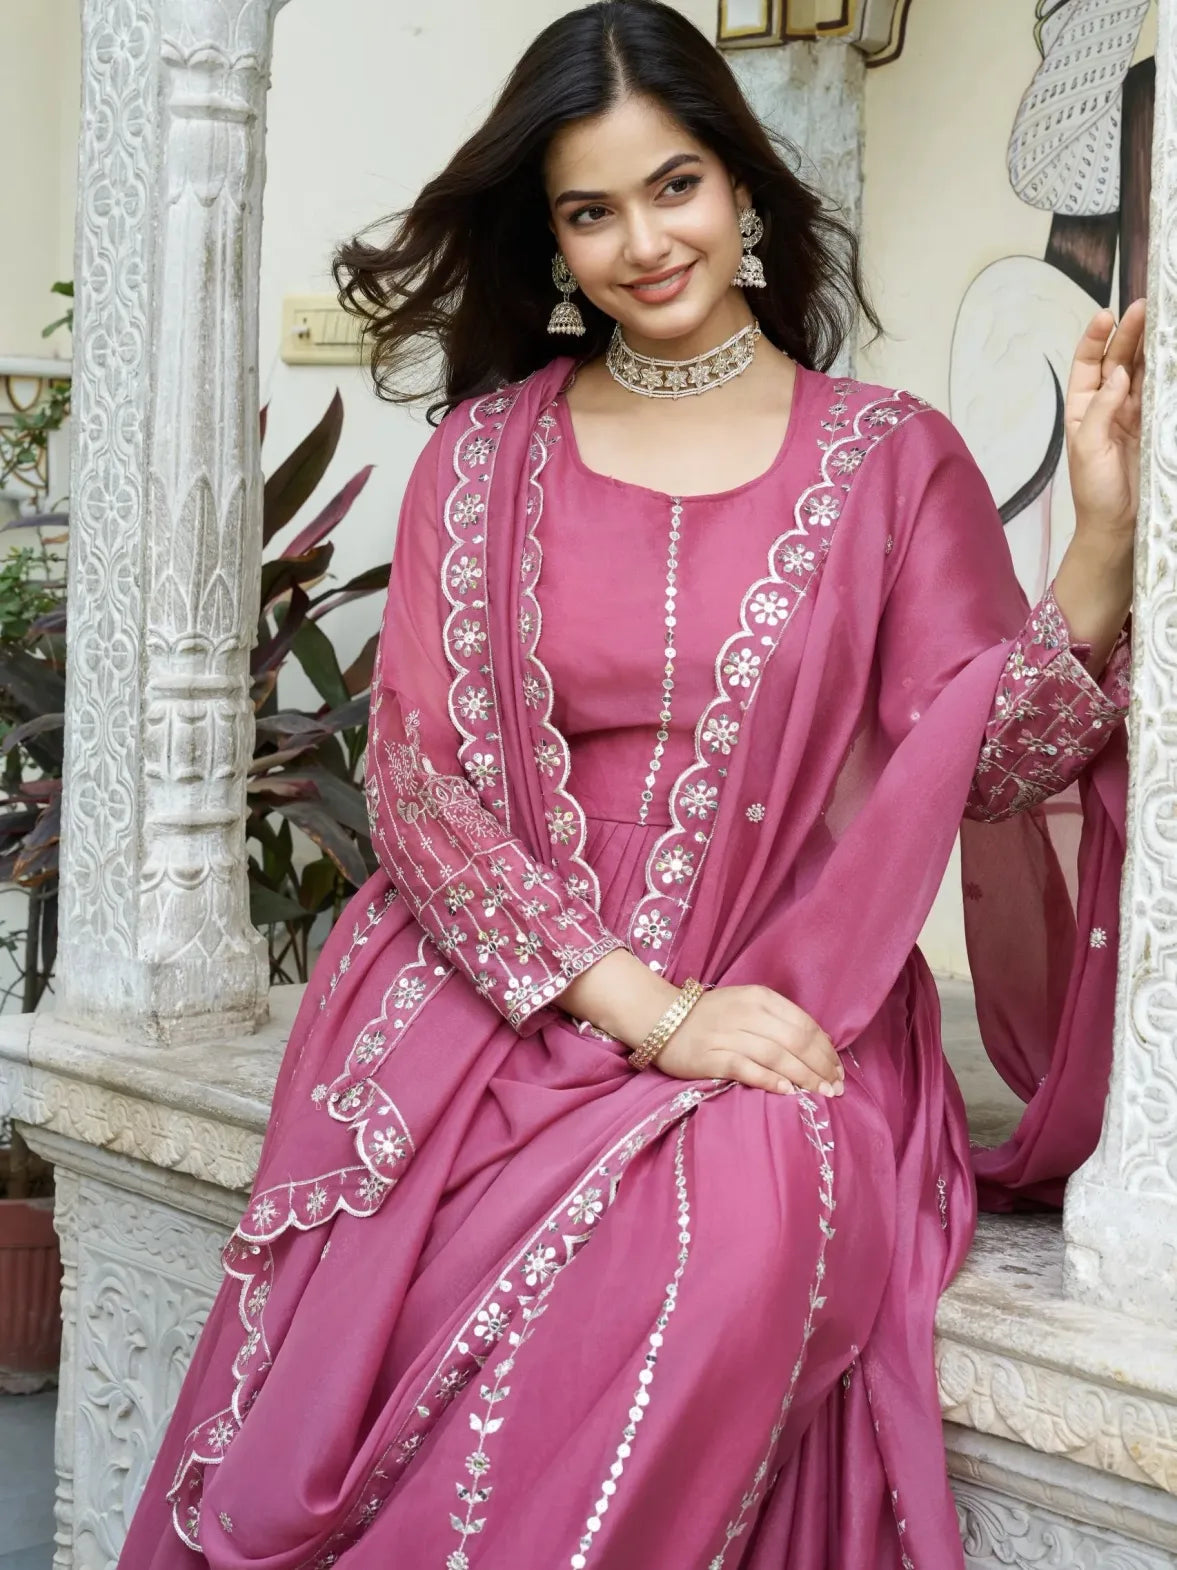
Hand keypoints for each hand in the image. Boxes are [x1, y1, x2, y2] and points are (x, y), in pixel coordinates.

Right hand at [655, 984, 843, 1097]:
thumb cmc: (710, 1015)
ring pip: (777, 1056)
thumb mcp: (747, 1004)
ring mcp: (729, 1035)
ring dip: (804, 1077)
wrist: (660, 1017)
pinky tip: (787, 1093)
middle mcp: (747, 1014)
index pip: (804, 1024)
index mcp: (760, 998)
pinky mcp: (712, 1057)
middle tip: (835, 1087)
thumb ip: (779, 1020)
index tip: (838, 1069)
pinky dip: (770, 1081)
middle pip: (796, 1041)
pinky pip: (748, 1070)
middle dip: (821, 1066)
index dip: (826, 1049)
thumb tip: (817, 1045)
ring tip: (821, 1093)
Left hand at [1066, 298, 1144, 543]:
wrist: (1119, 526)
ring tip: (1163, 318)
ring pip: (1144, 371)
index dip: (1096, 338)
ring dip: (1152, 346)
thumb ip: (1101, 410)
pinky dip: (1168, 371)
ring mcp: (1135, 412)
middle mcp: (1108, 405)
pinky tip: (1173, 352)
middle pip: (1120, 360)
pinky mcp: (1157, 423)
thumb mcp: (1087, 449)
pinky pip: (1162, 391)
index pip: (1088, 364)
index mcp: (1083, 408)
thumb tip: (1116, 374)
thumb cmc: (1094, 491)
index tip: (1106, 316)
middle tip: (1145, 306)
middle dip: (1131, 332)